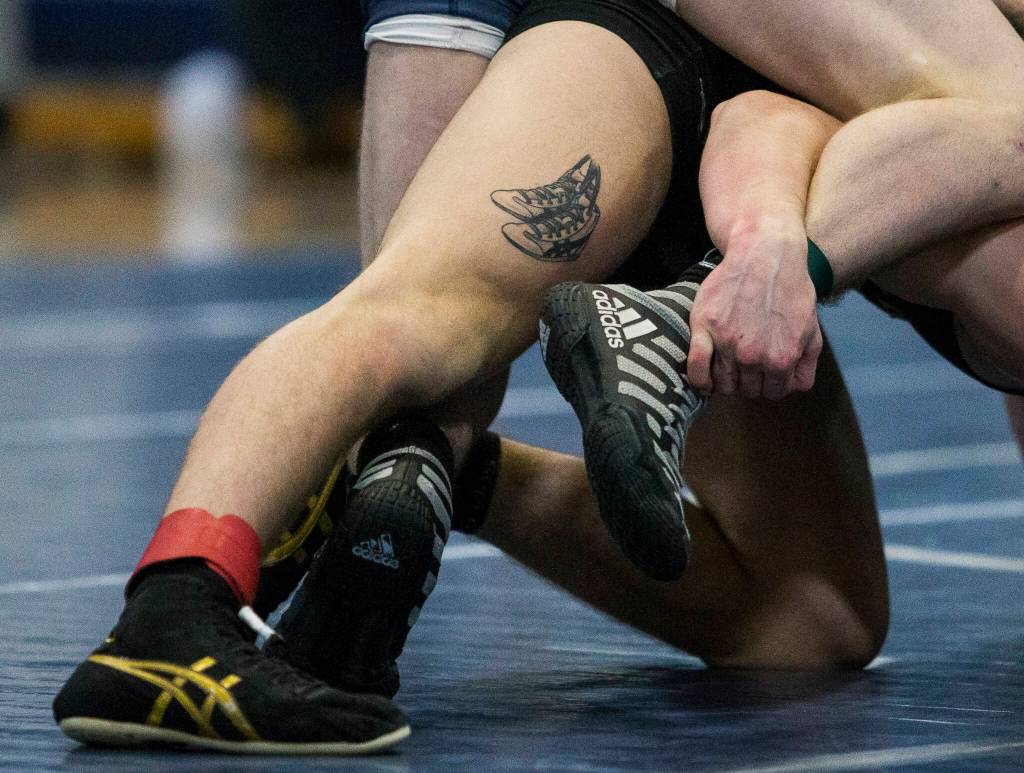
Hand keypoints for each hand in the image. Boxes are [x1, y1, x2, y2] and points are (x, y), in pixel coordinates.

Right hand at [687, 220, 821, 399]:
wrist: (765, 254)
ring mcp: (727, 343)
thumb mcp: (812, 329)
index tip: (763, 373)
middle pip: (746, 391)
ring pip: (722, 385)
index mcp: (782, 359)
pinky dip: (699, 379)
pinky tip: (704, 380)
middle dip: (748, 382)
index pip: (772, 393)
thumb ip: (806, 365)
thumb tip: (793, 387)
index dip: (768, 384)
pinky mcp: (705, 328)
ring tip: (728, 366)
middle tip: (746, 365)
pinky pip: (697, 367)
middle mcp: (753, 356)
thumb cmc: (790, 289)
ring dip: (725, 381)